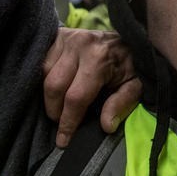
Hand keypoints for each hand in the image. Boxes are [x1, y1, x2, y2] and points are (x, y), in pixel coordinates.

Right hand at [41, 27, 139, 146]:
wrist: (127, 36)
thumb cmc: (130, 64)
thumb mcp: (135, 85)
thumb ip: (121, 104)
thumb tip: (106, 126)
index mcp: (99, 59)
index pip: (76, 97)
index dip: (67, 121)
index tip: (63, 140)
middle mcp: (80, 44)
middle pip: (54, 86)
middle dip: (54, 110)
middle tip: (60, 121)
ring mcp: (67, 37)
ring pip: (44, 73)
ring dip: (48, 95)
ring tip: (58, 105)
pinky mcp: (58, 34)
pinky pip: (41, 61)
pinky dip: (43, 78)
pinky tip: (51, 88)